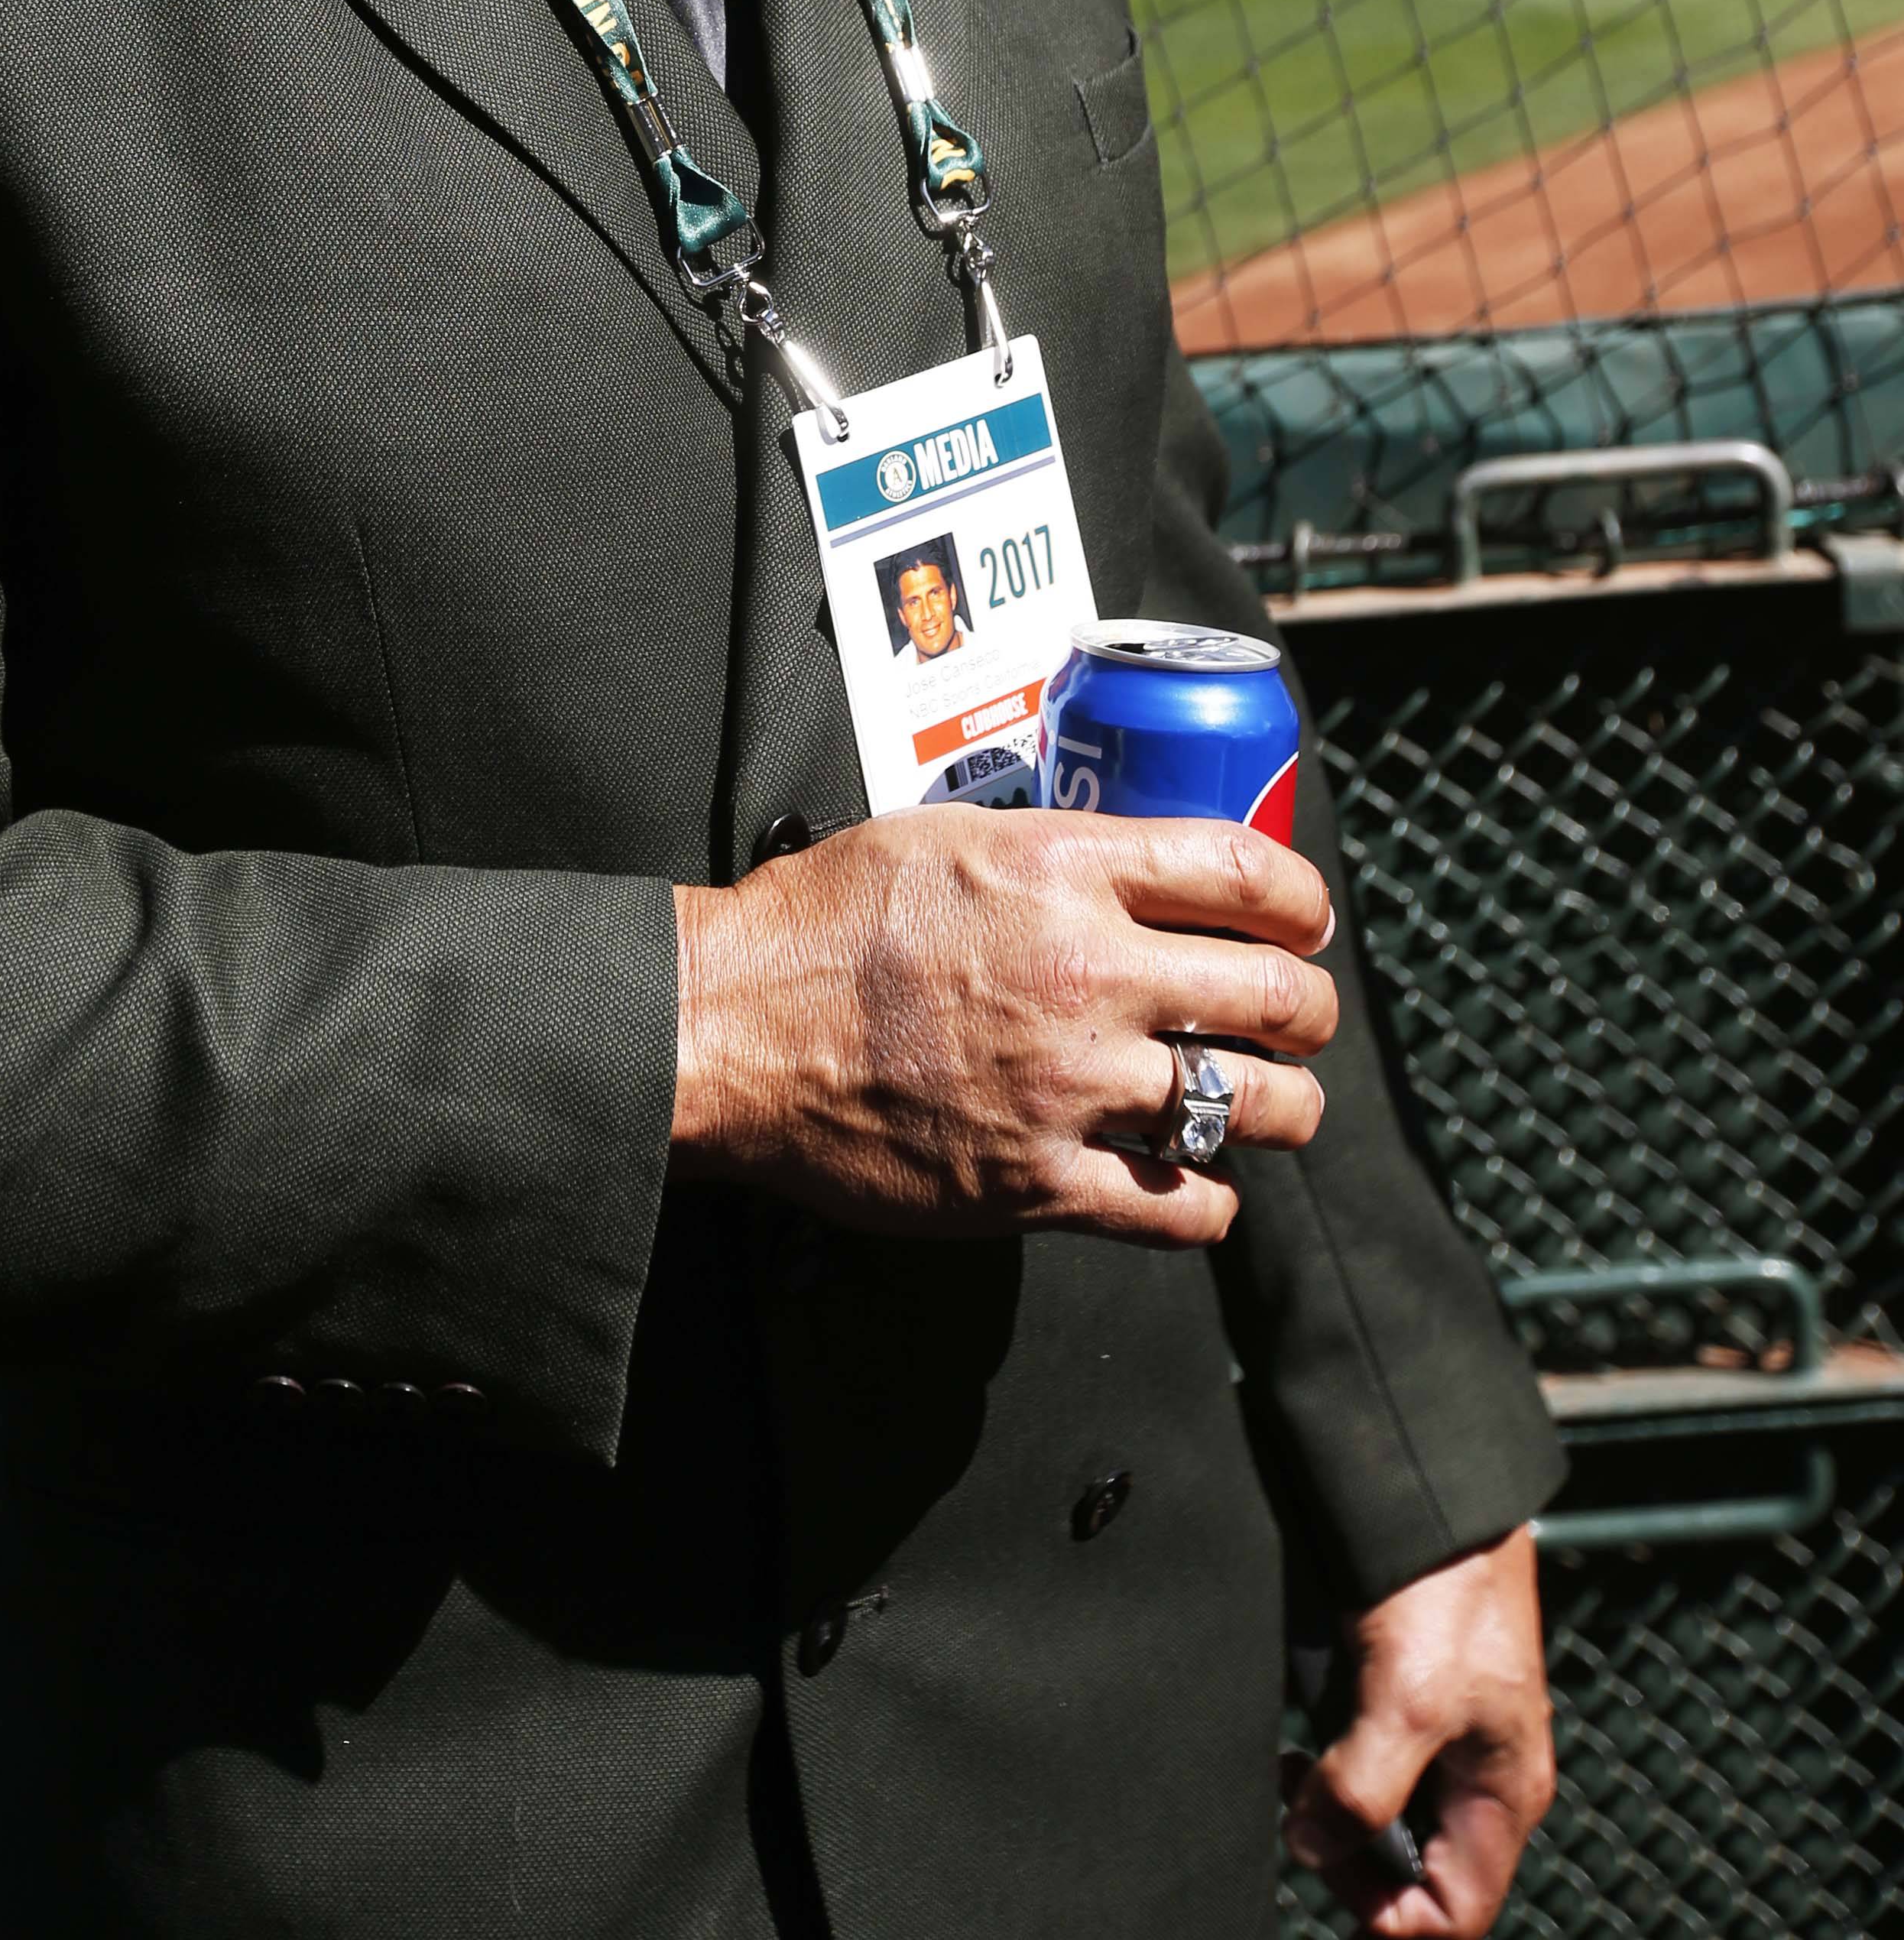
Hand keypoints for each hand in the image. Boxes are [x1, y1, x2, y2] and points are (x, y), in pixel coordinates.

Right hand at [670, 808, 1336, 1244]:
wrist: (734, 1027)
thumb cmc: (823, 920)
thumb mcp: (948, 835)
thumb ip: (1054, 853)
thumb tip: (1133, 870)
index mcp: (1064, 871)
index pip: (1248, 876)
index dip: (1305, 902)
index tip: (1307, 921)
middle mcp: (1088, 974)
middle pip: (1279, 997)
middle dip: (1310, 1010)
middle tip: (1299, 1016)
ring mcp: (1071, 1086)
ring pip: (1255, 1108)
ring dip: (1283, 1106)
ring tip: (1271, 1102)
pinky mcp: (1039, 1182)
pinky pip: (1183, 1209)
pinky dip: (1206, 1199)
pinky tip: (1190, 1180)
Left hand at [1285, 1529, 1554, 1933]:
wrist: (1439, 1491)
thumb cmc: (1445, 1588)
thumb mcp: (1405, 1700)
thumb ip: (1362, 1788)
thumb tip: (1312, 1845)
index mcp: (1503, 1797)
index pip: (1455, 1914)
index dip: (1387, 1913)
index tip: (1323, 1863)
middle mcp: (1484, 1777)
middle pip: (1423, 1873)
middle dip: (1352, 1858)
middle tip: (1298, 1808)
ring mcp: (1455, 1735)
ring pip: (1396, 1818)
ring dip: (1340, 1809)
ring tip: (1294, 1766)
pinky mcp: (1421, 1694)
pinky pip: (1382, 1763)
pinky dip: (1339, 1764)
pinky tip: (1308, 1733)